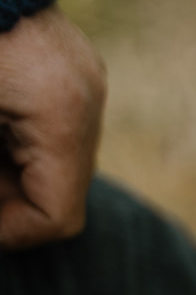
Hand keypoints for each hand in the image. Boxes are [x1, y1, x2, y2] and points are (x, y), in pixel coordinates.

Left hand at [0, 6, 106, 249]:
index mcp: (60, 112)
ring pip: (58, 160)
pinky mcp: (72, 61)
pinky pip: (54, 124)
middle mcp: (88, 95)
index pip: (57, 216)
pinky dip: (16, 140)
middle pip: (61, 190)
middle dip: (7, 200)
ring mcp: (86, 75)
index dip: (10, 233)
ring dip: (10, 172)